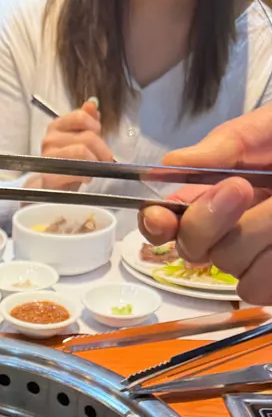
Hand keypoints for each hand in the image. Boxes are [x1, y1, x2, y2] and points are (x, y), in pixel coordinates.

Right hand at [35, 100, 114, 190]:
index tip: (99, 137)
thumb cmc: (68, 163)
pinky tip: (87, 178)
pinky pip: (75, 170)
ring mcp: (48, 157)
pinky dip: (86, 175)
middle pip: (87, 137)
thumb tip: (92, 104)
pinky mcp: (49, 175)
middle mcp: (49, 139)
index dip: (96, 127)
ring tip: (96, 169)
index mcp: (56, 126)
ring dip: (95, 163)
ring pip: (82, 152)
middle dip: (102, 150)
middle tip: (106, 160)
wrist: (52, 189)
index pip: (81, 116)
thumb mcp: (79, 139)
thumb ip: (86, 121)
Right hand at [140, 106, 271, 303]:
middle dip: (212, 220)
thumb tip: (165, 168)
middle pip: (193, 249)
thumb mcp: (266, 130)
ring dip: (263, 233)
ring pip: (234, 270)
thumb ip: (219, 147)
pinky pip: (262, 286)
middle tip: (241, 188)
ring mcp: (258, 261)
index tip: (164, 216)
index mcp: (215, 197)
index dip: (156, 224)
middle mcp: (229, 233)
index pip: (164, 224)